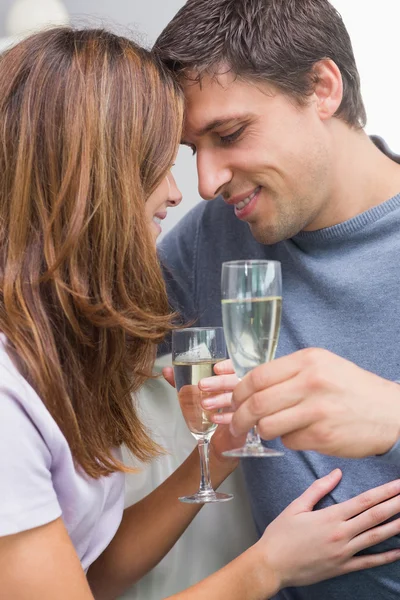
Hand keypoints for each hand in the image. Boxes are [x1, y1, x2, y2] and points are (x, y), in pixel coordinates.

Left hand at [162, 364, 244, 465]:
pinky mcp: (248, 423)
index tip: (215, 368)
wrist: (219, 440)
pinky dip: (225, 418)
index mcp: (233, 379)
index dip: (228, 366)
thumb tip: (166, 371)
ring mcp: (247, 406)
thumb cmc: (210, 411)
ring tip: (204, 405)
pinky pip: (240, 418)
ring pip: (238, 398)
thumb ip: (181, 382)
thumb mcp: (194, 395)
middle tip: (202, 385)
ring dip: (220, 400)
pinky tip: (213, 419)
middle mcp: (244, 391)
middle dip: (219, 382)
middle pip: (236, 381)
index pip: (237, 367)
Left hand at [228, 348, 399, 456]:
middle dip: (238, 417)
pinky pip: (289, 441)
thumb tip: (242, 382)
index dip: (237, 391)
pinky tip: (301, 433)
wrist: (390, 412)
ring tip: (271, 428)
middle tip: (235, 425)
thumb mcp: (320, 367)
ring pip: (268, 426)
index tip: (231, 401)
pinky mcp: (323, 436)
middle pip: (257, 403)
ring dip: (263, 431)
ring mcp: (318, 410)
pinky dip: (288, 440)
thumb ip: (286, 372)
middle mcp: (311, 382)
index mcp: (308, 360)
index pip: (257, 376)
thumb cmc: (349, 388)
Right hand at [257, 469, 399, 589]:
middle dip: (395, 505)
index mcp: (330, 517)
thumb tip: (337, 473)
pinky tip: (399, 551)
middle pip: (374, 517)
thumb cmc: (281, 535)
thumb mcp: (296, 506)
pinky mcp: (342, 567)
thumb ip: (318, 489)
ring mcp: (343, 553)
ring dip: (395, 527)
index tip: (398, 484)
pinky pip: (368, 562)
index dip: (384, 492)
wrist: (272, 565)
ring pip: (375, 538)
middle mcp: (340, 534)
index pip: (364, 501)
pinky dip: (385, 557)